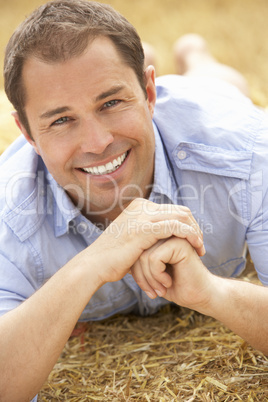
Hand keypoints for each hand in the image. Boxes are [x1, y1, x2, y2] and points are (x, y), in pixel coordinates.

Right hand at [85, 198, 204, 284]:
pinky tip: (196, 247)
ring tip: (201, 248)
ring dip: (195, 232)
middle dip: (194, 227)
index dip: (187, 224)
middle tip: (201, 245)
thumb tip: (160, 237)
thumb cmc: (112, 258)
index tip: (193, 241)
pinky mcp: (146, 228)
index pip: (172, 210)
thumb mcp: (131, 239)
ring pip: (182, 216)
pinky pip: (177, 226)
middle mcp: (142, 206)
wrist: (95, 265)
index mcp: (139, 206)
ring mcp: (143, 215)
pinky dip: (190, 235)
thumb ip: (146, 234)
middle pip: (180, 210)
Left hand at [131, 236, 211, 311]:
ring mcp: (173, 235)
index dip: (136, 271)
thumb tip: (112, 258)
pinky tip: (168, 282)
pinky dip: (157, 275)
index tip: (147, 288)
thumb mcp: (151, 272)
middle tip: (152, 292)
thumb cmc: (175, 286)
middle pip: (137, 252)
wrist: (198, 296)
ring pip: (143, 256)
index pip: (134, 250)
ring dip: (149, 278)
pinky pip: (154, 259)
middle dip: (141, 276)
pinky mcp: (180, 243)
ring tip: (160, 289)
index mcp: (158, 236)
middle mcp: (165, 232)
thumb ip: (138, 260)